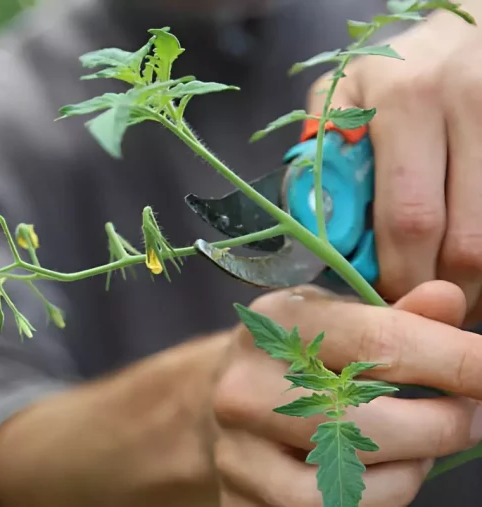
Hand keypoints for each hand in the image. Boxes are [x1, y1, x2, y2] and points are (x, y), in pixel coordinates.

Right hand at [210, 281, 481, 505]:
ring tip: (418, 446)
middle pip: (369, 419)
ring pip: (350, 479)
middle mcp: (246, 384)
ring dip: (410, 468)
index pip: (380, 343)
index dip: (456, 361)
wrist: (225, 395)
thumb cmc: (297, 355)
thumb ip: (397, 315)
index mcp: (276, 323)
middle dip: (444, 424)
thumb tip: (449, 300)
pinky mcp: (239, 495)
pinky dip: (377, 496)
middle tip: (471, 416)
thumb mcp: (338, 319)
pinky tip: (380, 473)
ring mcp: (237, 447)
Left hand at [307, 8, 481, 323]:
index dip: (399, 276)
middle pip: (466, 243)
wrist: (471, 28)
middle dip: (441, 291)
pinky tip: (474, 264)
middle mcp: (467, 107)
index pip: (408, 219)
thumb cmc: (400, 68)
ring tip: (451, 290)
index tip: (386, 299)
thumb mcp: (347, 91)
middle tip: (421, 304)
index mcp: (406, 102)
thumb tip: (313, 220)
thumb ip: (322, 148)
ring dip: (475, 284)